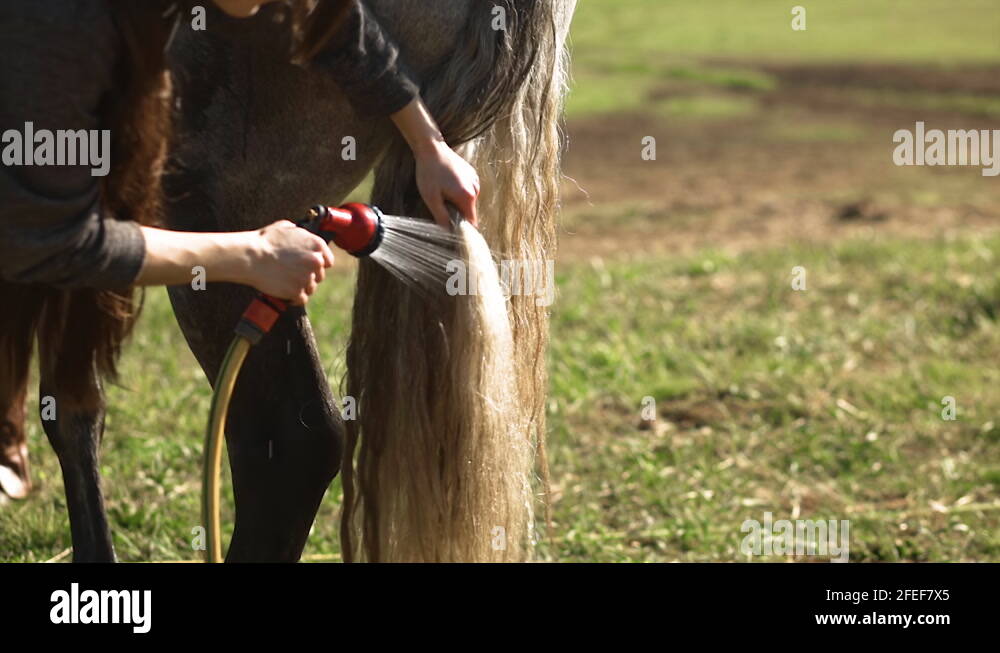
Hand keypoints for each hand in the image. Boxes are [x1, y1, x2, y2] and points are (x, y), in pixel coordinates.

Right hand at [250, 220, 333, 304]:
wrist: (250, 257)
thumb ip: (300, 234)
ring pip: (311, 288)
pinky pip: (301, 299)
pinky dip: (294, 298)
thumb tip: (302, 236)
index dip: (318, 264)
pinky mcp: (296, 292)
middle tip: (292, 273)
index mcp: (317, 245)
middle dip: (308, 275)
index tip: (309, 266)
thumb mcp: (285, 227)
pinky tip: (285, 293)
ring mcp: (307, 278)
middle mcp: (315, 262)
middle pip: (319, 276)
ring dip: (301, 287)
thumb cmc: (265, 241)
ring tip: (286, 281)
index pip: (328, 261)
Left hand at [390, 97, 479, 227]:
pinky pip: (467, 190)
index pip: (472, 223)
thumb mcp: (431, 199)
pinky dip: (459, 191)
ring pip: (468, 201)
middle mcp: (475, 189)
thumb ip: (441, 217)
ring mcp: (475, 180)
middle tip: (441, 205)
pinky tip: (447, 183)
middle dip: (457, 214)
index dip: (462, 229)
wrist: (431, 148)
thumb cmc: (429, 173)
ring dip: (457, 202)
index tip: (452, 230)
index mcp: (467, 197)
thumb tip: (448, 232)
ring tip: (442, 191)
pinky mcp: (472, 173)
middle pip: (469, 212)